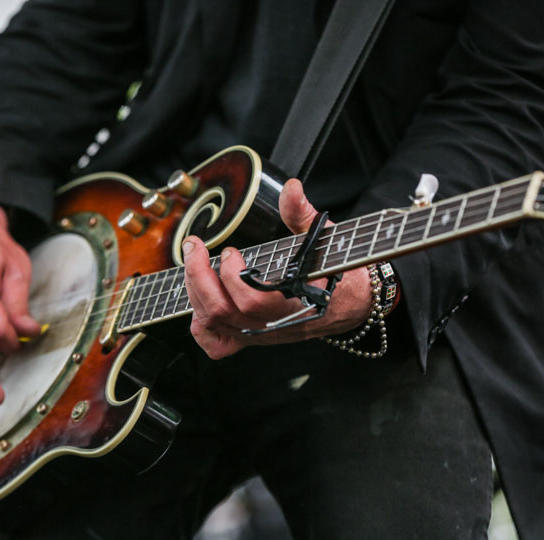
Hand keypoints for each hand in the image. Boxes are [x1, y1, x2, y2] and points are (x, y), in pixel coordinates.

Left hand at [183, 179, 373, 358]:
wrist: (350, 304)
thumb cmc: (338, 271)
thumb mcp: (324, 238)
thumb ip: (303, 214)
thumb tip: (290, 189)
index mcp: (294, 303)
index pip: (253, 301)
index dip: (233, 276)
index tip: (231, 251)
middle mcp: (273, 325)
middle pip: (222, 311)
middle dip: (199, 275)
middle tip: (194, 246)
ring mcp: (259, 335)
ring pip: (214, 322)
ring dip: (194, 289)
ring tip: (193, 261)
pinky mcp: (250, 340)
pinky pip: (217, 345)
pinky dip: (200, 326)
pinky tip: (199, 301)